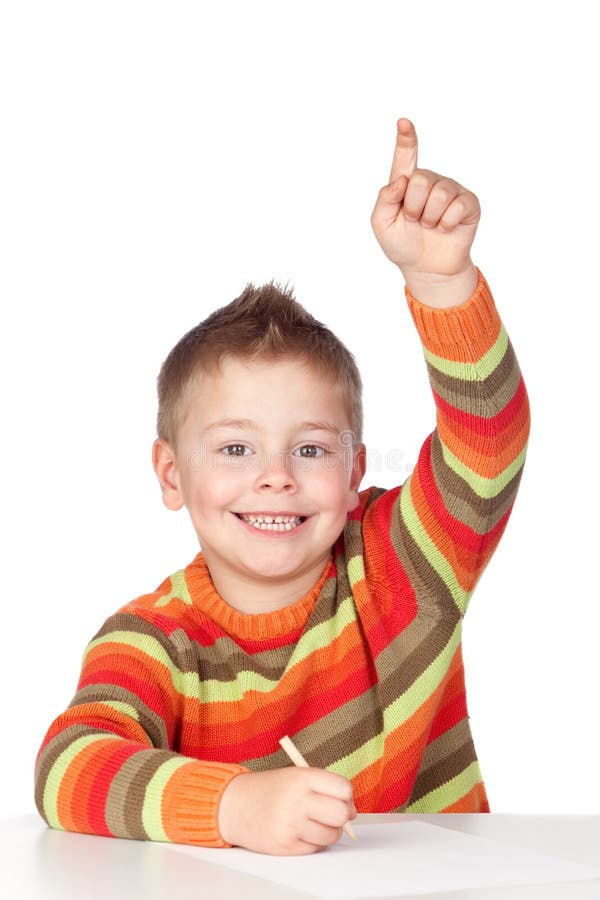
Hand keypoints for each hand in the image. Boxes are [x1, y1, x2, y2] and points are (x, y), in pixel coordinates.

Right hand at [218, 767, 356, 854]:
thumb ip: (324, 788)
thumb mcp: (296, 776)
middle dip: (342, 816)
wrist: (234, 805)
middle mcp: (297, 800)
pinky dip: (313, 842)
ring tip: (312, 822)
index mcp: (302, 777)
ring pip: (331, 835)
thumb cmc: (270, 789)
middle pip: (341, 814)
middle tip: (333, 814)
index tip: (341, 798)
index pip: (343, 788)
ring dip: (328, 831)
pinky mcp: (286, 846)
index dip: (346, 795)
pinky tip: (300, 831)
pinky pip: (316, 848)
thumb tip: (352, 812)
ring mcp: (291, 825)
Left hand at [371, 118, 479, 305]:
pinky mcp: (468, 203)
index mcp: (406, 183)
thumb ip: (384, 199)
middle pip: (420, 179)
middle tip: (415, 221)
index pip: (405, 157)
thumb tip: (401, 180)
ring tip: (430, 226)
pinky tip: (446, 229)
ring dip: (430, 218)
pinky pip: (457, 206)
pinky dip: (447, 224)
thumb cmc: (402, 245)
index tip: (403, 122)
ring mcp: (451, 190)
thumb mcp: (382, 225)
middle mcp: (429, 182)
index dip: (406, 139)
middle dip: (413, 207)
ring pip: (439, 194)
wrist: (426, 269)